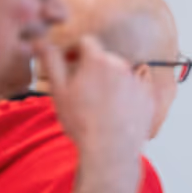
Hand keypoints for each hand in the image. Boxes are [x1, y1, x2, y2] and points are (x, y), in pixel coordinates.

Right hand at [35, 36, 153, 159]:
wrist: (111, 150)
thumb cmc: (82, 123)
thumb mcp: (59, 91)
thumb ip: (51, 62)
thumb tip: (41, 42)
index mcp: (98, 60)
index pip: (87, 42)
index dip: (75, 51)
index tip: (69, 63)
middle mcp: (122, 66)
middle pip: (105, 59)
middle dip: (93, 68)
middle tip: (83, 89)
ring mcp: (138, 82)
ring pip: (121, 75)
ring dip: (111, 82)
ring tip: (100, 106)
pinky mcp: (149, 98)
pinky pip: (136, 90)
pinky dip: (127, 97)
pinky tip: (116, 113)